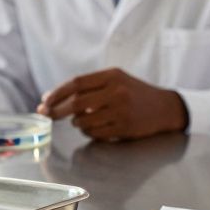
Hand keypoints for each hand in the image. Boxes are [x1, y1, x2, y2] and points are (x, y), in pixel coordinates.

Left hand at [38, 67, 187, 140]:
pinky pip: (95, 133)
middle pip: (77, 103)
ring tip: (82, 120)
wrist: (165, 108)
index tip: (44, 101)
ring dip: (77, 123)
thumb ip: (90, 86)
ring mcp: (121, 110)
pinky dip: (88, 132)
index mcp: (112, 75)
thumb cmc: (135, 93)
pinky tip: (94, 128)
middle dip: (57, 111)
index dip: (57, 93)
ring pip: (84, 121)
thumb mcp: (117, 80)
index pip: (77, 83)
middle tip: (47, 115)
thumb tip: (54, 98)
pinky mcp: (124, 127)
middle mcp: (116, 91)